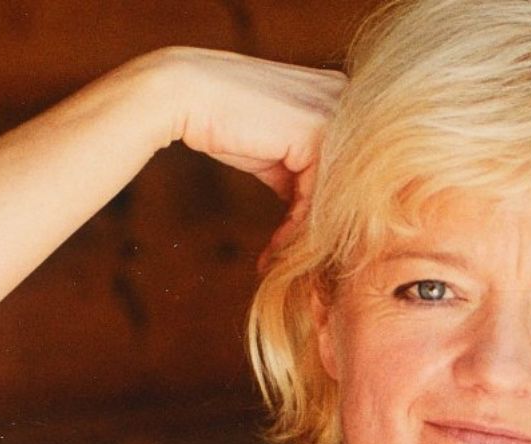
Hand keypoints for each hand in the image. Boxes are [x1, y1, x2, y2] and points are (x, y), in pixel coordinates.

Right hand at [144, 47, 346, 270]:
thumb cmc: (224, 121)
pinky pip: (316, 196)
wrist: (184, 94)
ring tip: (276, 257)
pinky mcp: (316, 131)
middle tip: (291, 262)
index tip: (296, 246)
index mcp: (341, 97)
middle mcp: (346, 99)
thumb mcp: (274, 151)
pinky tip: (273, 246)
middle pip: (346, 183)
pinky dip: (296, 228)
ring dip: (305, 235)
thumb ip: (301, 174)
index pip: (347, 169)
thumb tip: (312, 214)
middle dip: (319, 228)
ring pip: (334, 196)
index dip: (322, 212)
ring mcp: (335, 112)